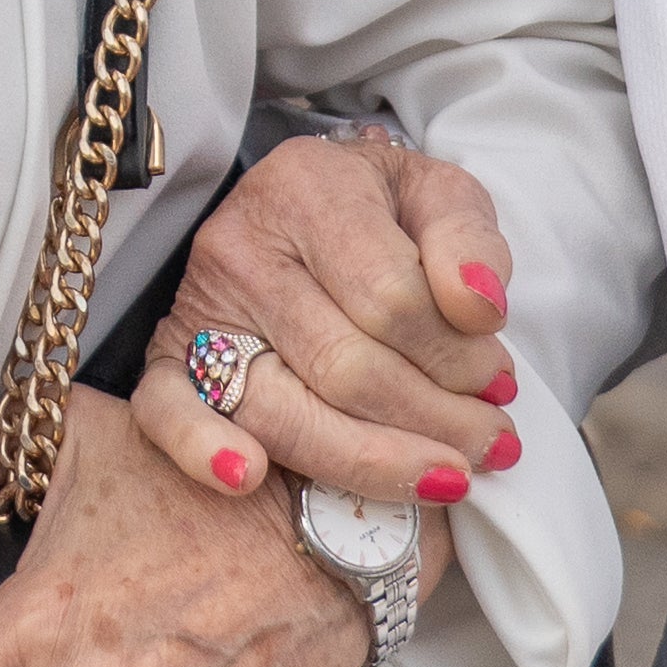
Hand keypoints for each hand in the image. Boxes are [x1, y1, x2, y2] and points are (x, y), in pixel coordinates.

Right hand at [123, 129, 519, 508]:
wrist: (302, 212)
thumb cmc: (379, 215)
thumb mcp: (437, 197)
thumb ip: (469, 242)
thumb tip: (480, 306)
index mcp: (307, 188)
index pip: (393, 298)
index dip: (460, 357)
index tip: (500, 380)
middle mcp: (241, 245)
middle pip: (346, 368)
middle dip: (435, 420)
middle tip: (489, 442)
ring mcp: (199, 308)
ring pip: (282, 411)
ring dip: (374, 464)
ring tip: (445, 477)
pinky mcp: (169, 360)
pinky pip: (166, 413)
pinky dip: (203, 449)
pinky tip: (247, 478)